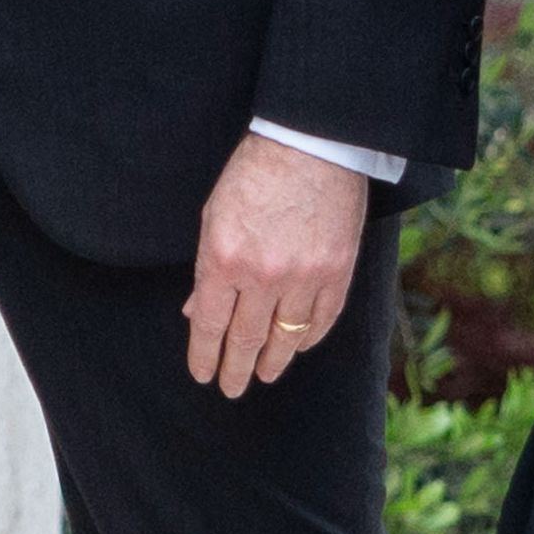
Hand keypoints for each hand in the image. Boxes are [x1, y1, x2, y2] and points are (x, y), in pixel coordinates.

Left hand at [180, 132, 369, 396]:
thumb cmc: (254, 174)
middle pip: (246, 339)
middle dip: (236, 369)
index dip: (204, 356)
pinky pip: (321, 320)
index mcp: (223, 260)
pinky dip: (308, 338)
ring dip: (273, 362)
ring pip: (285, 337)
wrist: (311, 145)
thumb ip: (206, 267)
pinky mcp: (337, 272)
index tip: (203, 375)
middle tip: (232, 388)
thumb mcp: (214, 216)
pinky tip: (297, 346)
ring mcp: (304, 277)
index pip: (208, 325)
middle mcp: (262, 276)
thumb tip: (195, 310)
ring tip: (265, 375)